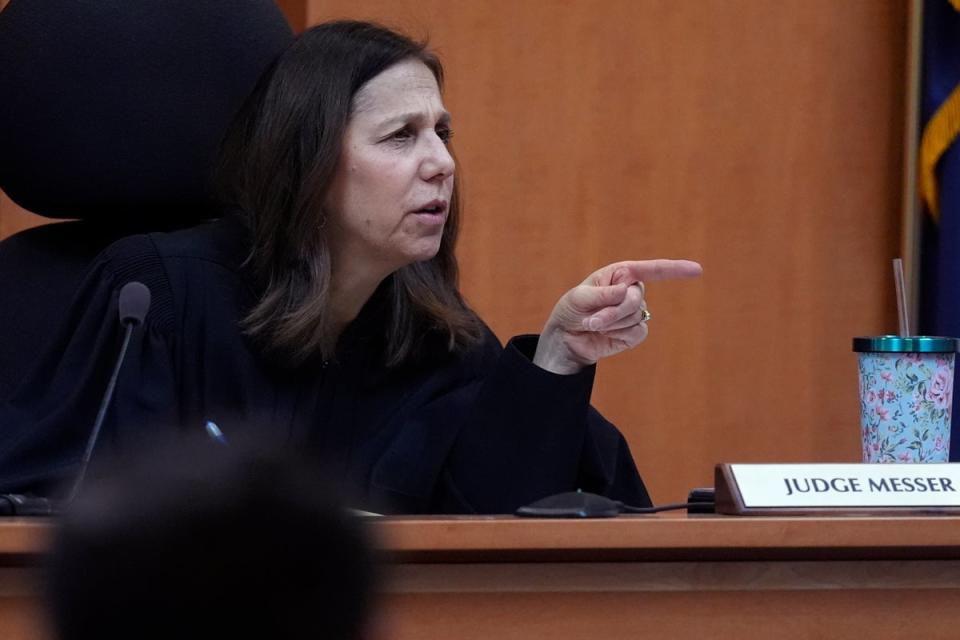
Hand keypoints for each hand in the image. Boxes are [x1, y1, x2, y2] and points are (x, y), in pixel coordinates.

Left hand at [533, 259, 702, 374]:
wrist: (567, 339)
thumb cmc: (571, 311)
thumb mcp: (579, 298)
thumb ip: (602, 294)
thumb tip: (626, 291)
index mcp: (620, 274)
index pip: (652, 270)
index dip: (675, 269)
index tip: (697, 270)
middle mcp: (631, 290)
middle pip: (636, 299)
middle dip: (612, 311)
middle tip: (591, 320)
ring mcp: (635, 312)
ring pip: (635, 317)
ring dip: (611, 324)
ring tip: (593, 325)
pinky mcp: (634, 331)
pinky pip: (638, 332)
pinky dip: (619, 334)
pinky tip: (605, 334)